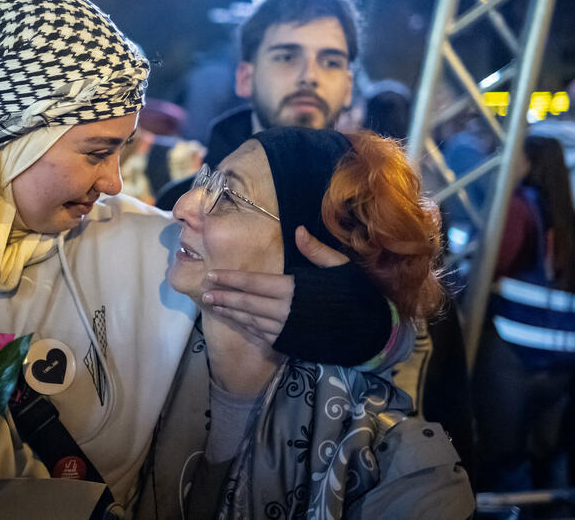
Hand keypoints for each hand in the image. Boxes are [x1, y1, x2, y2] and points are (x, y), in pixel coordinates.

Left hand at [202, 226, 348, 345]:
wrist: (370, 333)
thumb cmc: (355, 295)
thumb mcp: (340, 266)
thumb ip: (315, 251)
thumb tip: (297, 230)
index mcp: (293, 289)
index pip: (253, 283)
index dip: (231, 280)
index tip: (212, 276)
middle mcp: (284, 311)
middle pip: (246, 303)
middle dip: (223, 297)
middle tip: (204, 292)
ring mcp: (285, 330)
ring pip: (250, 320)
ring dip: (230, 313)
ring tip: (213, 305)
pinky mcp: (289, 344)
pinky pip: (261, 335)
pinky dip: (246, 328)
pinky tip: (235, 321)